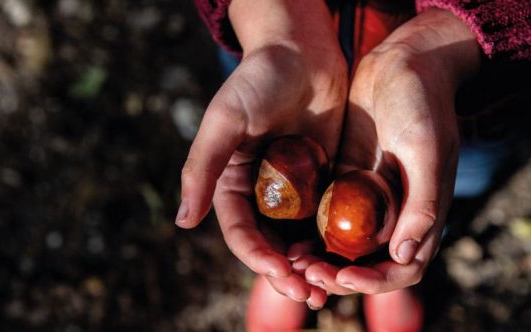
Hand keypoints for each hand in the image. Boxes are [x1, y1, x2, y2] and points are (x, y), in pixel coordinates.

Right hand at [176, 0, 346, 307]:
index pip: (241, 232)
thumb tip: (183, 222)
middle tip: (310, 294)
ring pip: (300, 239)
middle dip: (287, 273)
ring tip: (329, 289)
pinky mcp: (323, 180)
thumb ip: (203, 168)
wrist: (303, 51)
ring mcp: (295, 189)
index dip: (257, 257)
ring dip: (311, 267)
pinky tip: (347, 258)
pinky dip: (333, 242)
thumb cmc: (258, 80)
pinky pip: (328, 218)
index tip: (278, 272)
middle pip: (271, 244)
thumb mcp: (226, 120)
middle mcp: (262, 192)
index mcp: (232, 183)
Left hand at [299, 8, 481, 294]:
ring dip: (320, 260)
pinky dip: (310, 232)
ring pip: (343, 246)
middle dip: (339, 276)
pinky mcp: (345, 181)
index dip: (375, 282)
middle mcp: (395, 214)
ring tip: (293, 262)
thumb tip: (405, 255)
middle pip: (367, 265)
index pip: (402, 268)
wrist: (403, 65)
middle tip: (308, 273)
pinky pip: (326, 217)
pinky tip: (287, 235)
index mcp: (422, 215)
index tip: (345, 276)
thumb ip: (422, 203)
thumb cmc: (424, 105)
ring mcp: (368, 199)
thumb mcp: (426, 150)